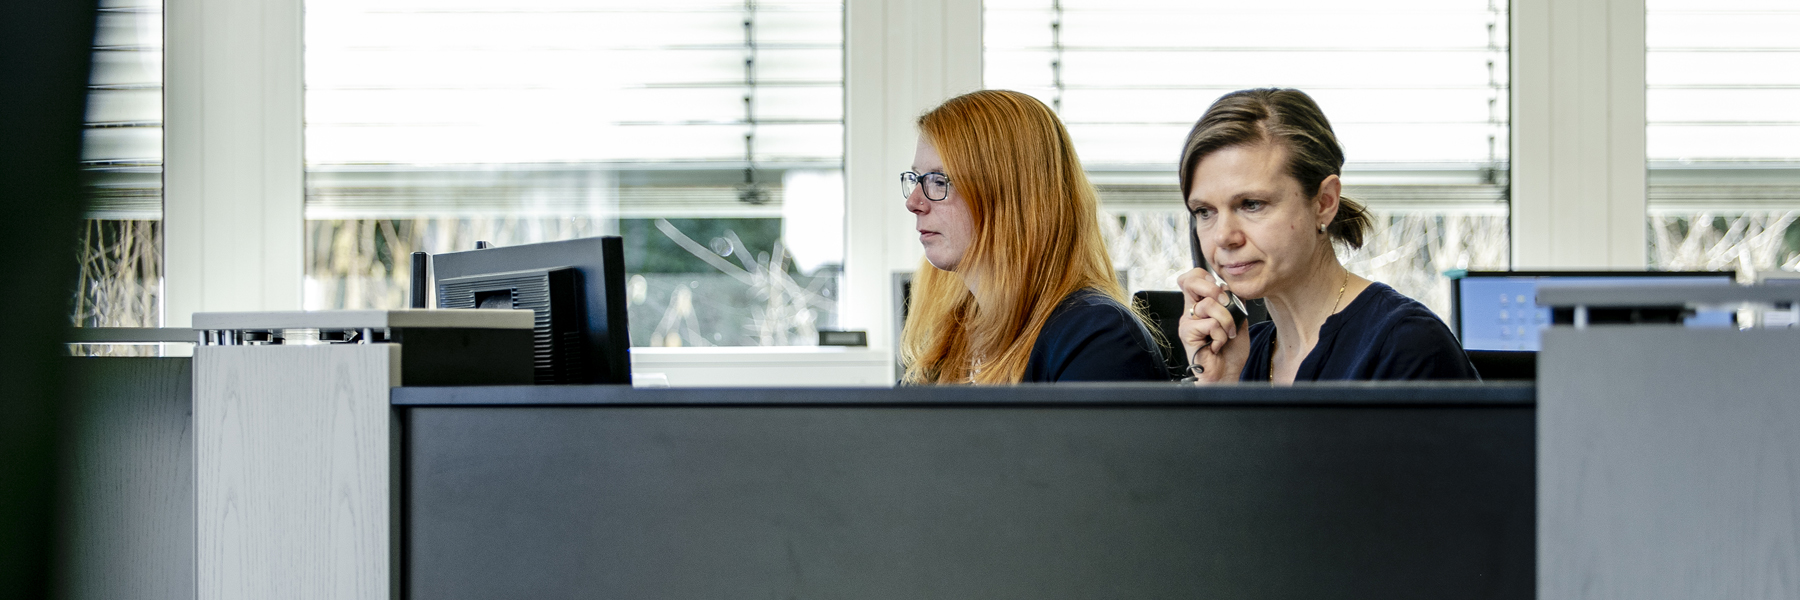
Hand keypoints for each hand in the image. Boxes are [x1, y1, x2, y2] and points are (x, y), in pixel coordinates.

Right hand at [1176, 268, 1249, 383]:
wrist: (1226, 375)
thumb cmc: (1230, 353)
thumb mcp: (1238, 320)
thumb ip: (1233, 303)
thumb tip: (1230, 289)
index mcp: (1201, 305)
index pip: (1194, 277)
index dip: (1206, 276)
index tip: (1221, 291)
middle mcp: (1191, 311)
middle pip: (1191, 280)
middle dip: (1214, 289)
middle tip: (1226, 304)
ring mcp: (1187, 322)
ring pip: (1209, 304)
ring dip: (1227, 321)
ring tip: (1227, 335)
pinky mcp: (1187, 333)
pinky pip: (1210, 324)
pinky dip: (1222, 335)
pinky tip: (1218, 345)